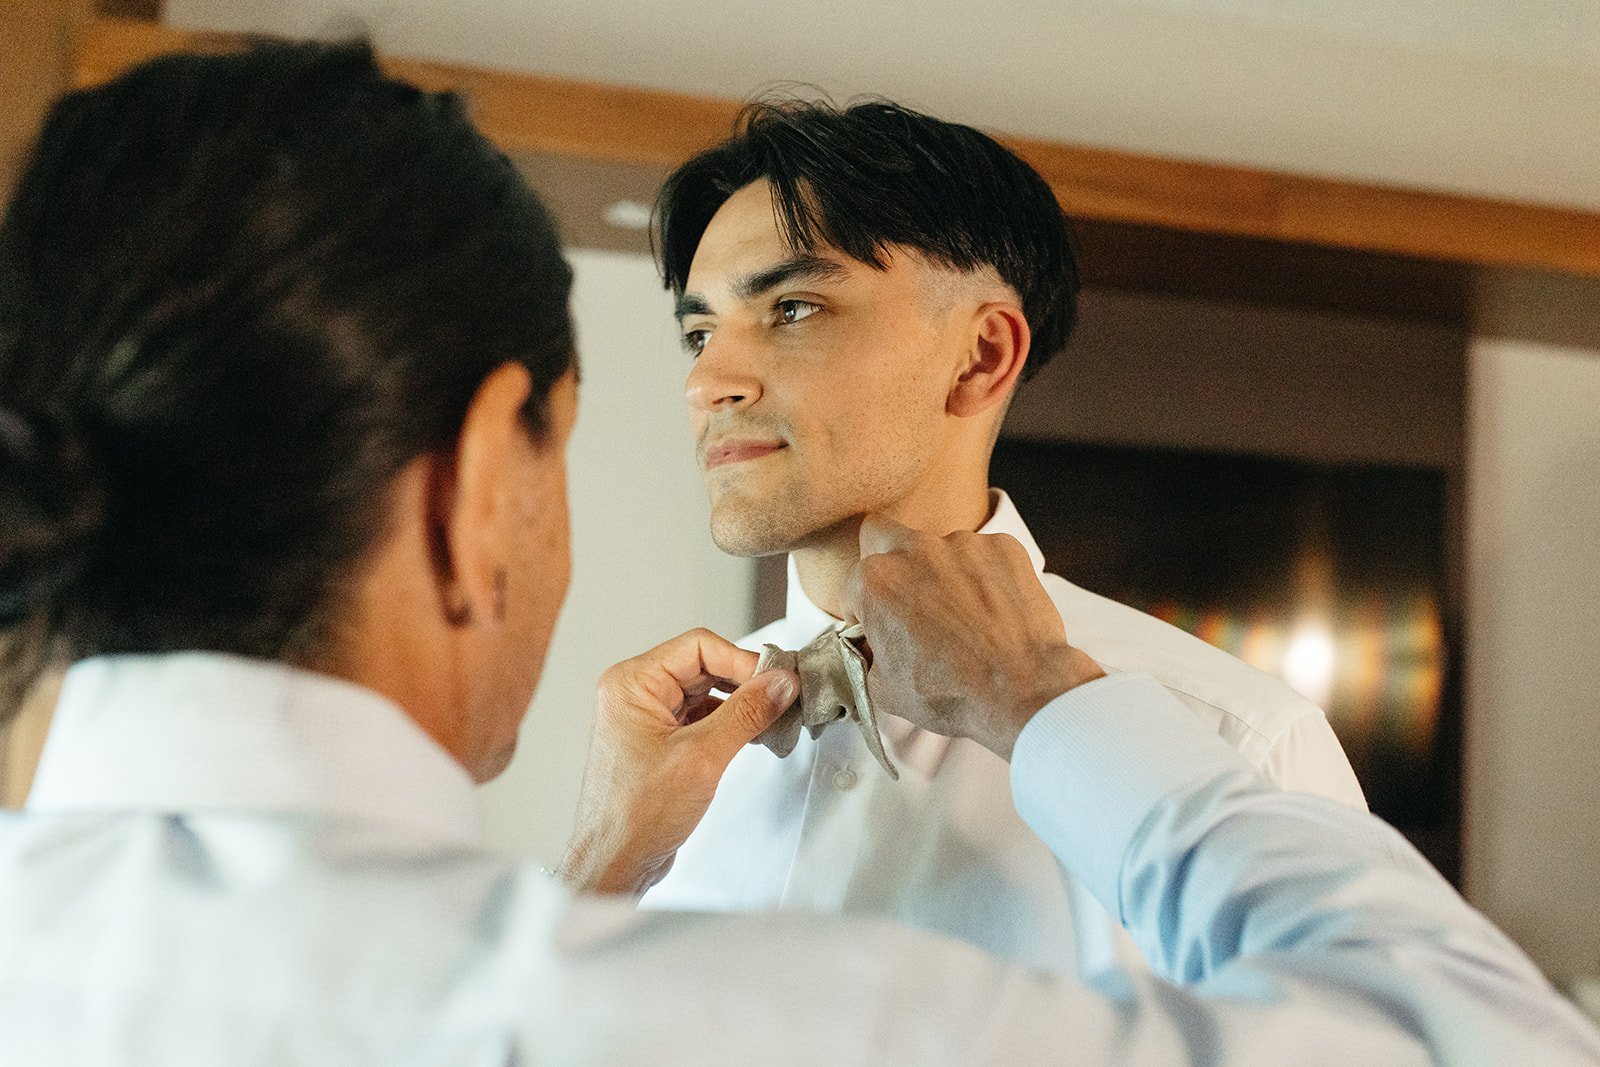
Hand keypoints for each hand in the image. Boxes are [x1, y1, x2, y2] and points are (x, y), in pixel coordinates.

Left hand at [556, 628, 798, 895]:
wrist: (615, 863)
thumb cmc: (635, 815)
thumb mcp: (702, 756)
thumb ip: (746, 713)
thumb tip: (780, 682)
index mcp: (631, 683)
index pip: (699, 646)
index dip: (742, 660)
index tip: (777, 680)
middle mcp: (635, 694)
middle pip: (704, 665)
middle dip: (745, 682)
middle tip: (782, 699)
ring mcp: (646, 719)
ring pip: (705, 692)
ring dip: (740, 704)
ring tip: (772, 721)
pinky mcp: (660, 743)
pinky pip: (701, 717)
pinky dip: (729, 723)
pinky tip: (753, 736)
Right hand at [843, 515, 1104, 760]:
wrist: (1021, 690)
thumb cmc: (953, 693)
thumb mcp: (884, 688)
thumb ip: (868, 653)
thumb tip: (873, 645)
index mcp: (875, 581)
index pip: (853, 586)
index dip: (864, 612)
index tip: (880, 628)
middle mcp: (915, 550)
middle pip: (882, 536)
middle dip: (888, 562)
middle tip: (907, 598)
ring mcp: (962, 543)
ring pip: (939, 548)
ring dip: (943, 574)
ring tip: (964, 617)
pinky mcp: (1003, 546)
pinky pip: (984, 554)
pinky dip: (984, 577)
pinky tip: (992, 610)